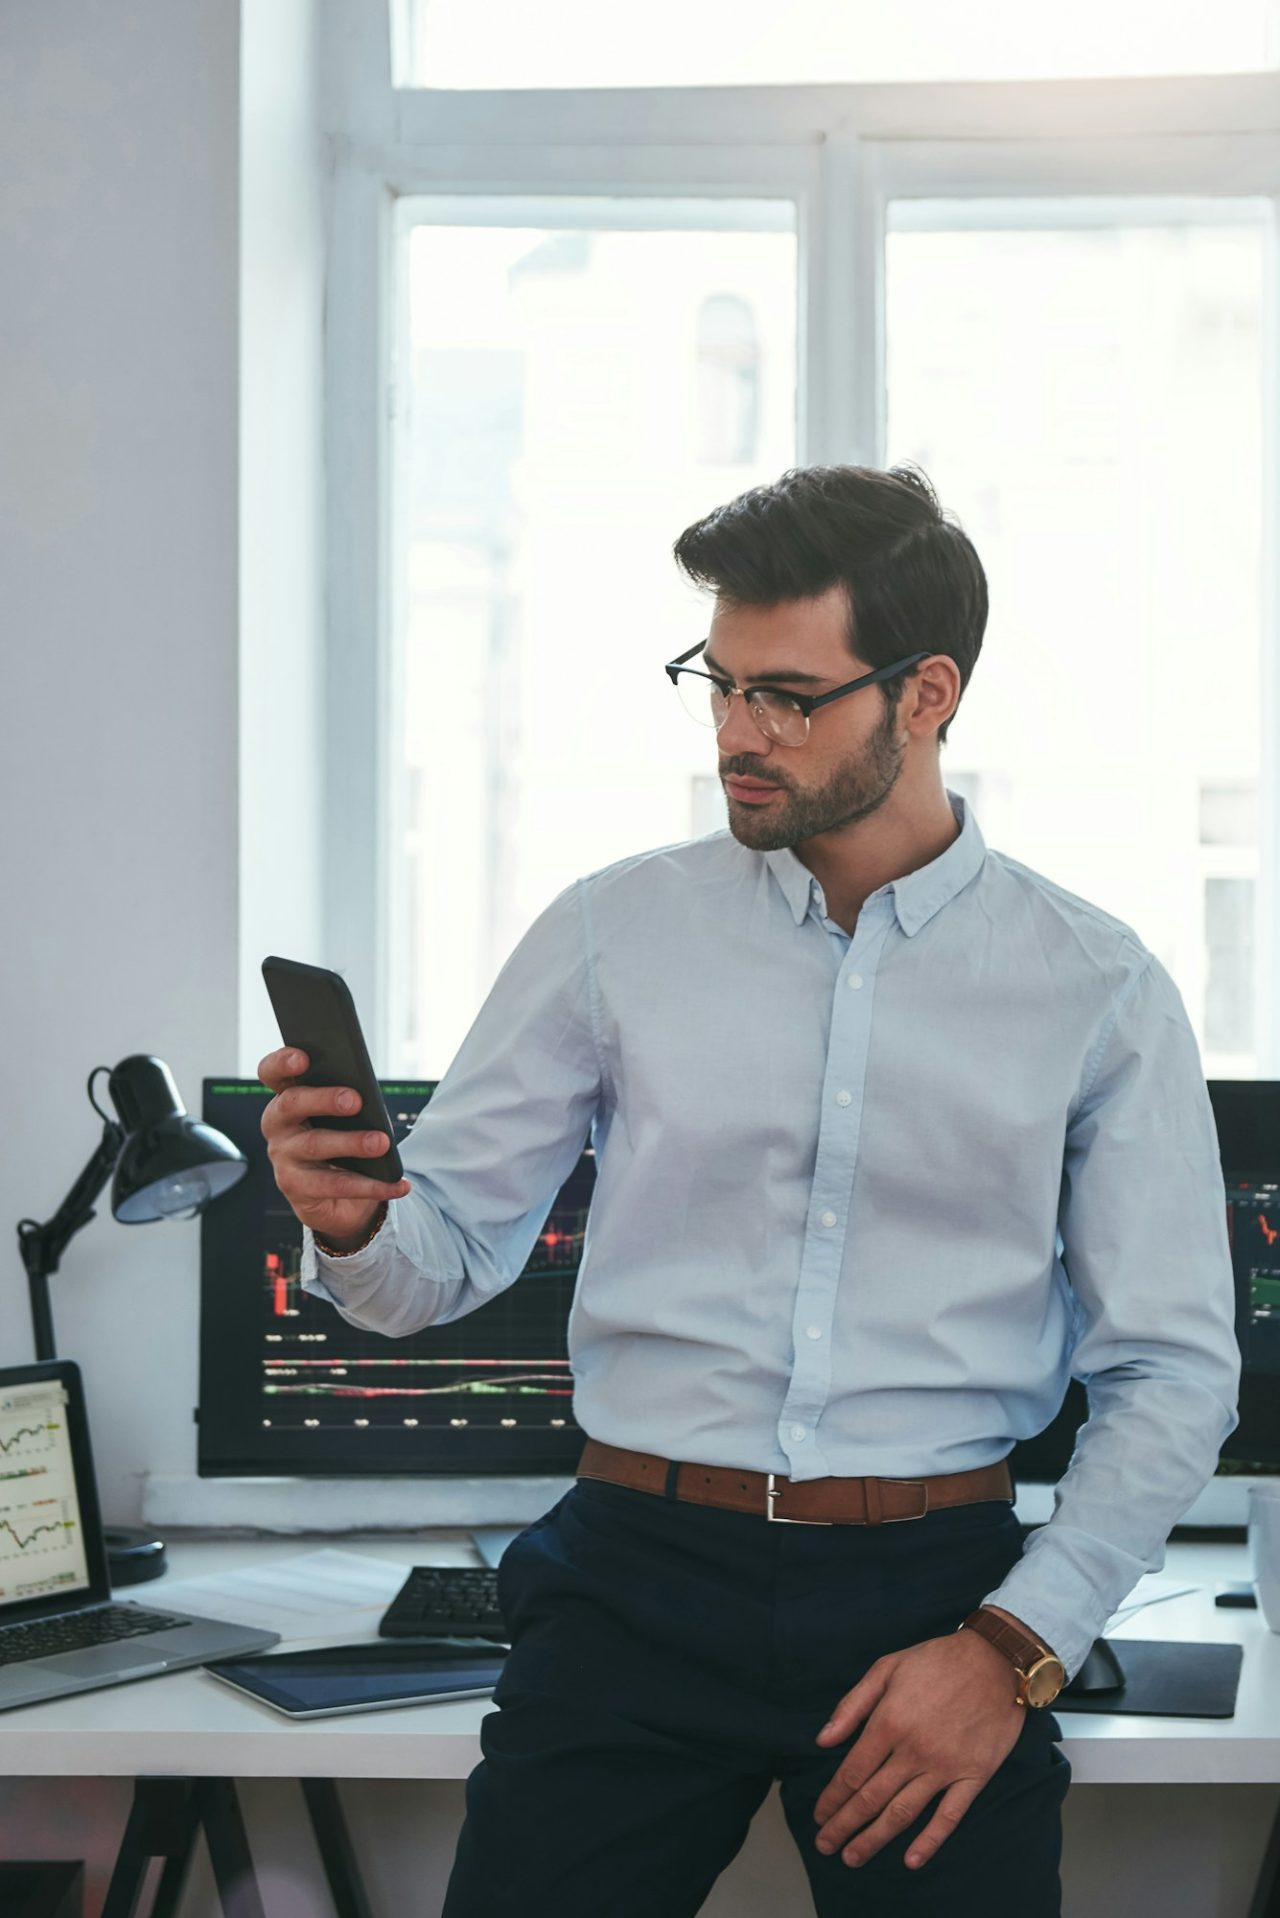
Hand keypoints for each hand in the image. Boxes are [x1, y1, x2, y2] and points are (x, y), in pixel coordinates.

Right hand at [258, 1046, 410, 1242]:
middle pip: (291, 1104)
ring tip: (381, 1143)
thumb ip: (351, 1102)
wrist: (338, 1197)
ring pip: (313, 1144)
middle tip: (355, 1100)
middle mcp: (278, 1124)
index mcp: (289, 1097)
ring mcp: (282, 1156)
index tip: (303, 1057)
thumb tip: (370, 1102)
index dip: (282, 1062)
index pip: (272, 1073)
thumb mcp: (347, 1118)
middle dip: (323, 1099)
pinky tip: (397, 1183)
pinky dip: (370, 1186)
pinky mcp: (295, 1187)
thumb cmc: (343, 1142)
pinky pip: (333, 1184)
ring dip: (351, 1142)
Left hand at [811, 1621, 1024, 1872]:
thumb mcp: (886, 1668)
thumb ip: (852, 1706)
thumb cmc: (936, 1661)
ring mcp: (944, 1766)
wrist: (995, 1660)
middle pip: (871, 1798)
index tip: (819, 1816)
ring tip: (853, 1857)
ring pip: (903, 1812)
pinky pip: (949, 1816)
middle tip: (825, 1846)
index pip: (852, 1772)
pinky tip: (911, 1860)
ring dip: (875, 1838)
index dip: (832, 1799)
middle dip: (844, 1825)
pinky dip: (930, 1841)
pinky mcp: (974, 1776)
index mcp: (889, 1722)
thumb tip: (822, 1740)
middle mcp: (913, 1750)